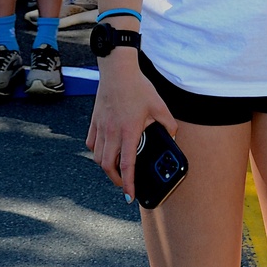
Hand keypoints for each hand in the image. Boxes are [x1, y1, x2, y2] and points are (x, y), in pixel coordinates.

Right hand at [85, 51, 176, 199]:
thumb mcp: (159, 106)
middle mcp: (112, 132)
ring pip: (98, 157)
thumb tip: (174, 137)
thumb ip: (169, 124)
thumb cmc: (138, 87)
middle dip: (116, 180)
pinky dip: (97, 152)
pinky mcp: (94, 122)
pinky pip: (92, 144)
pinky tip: (105, 151)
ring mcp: (101, 127)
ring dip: (107, 167)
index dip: (128, 184)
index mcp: (129, 131)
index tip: (130, 196)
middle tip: (124, 184)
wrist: (117, 70)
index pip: (127, 165)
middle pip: (108, 166)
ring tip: (116, 169)